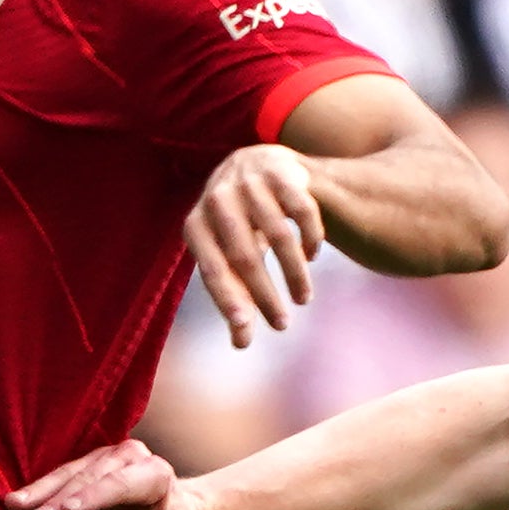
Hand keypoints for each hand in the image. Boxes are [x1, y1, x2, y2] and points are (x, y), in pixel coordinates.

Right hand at [8, 439, 210, 509]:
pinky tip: (17, 501)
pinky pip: (61, 476)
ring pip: (70, 472)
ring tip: (15, 506)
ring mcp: (107, 457)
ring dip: (42, 490)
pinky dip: (40, 489)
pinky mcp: (88, 465)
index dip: (92, 497)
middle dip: (60, 496)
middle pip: (90, 476)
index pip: (120, 484)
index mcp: (156, 474)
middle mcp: (131, 457)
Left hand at [187, 143, 325, 346]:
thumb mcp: (228, 256)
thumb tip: (241, 344)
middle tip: (281, 325)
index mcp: (196, 224)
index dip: (227, 298)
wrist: (258, 166)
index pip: (211, 268)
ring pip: (279, 235)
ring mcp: (251, 181)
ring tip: (303, 299)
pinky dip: (310, 239)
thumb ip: (234, 295)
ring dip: (293, 274)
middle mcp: (218, 197)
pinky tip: (312, 256)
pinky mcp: (284, 171)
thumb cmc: (239, 227)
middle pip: (244, 256)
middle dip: (265, 295)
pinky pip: (303, 213)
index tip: (245, 327)